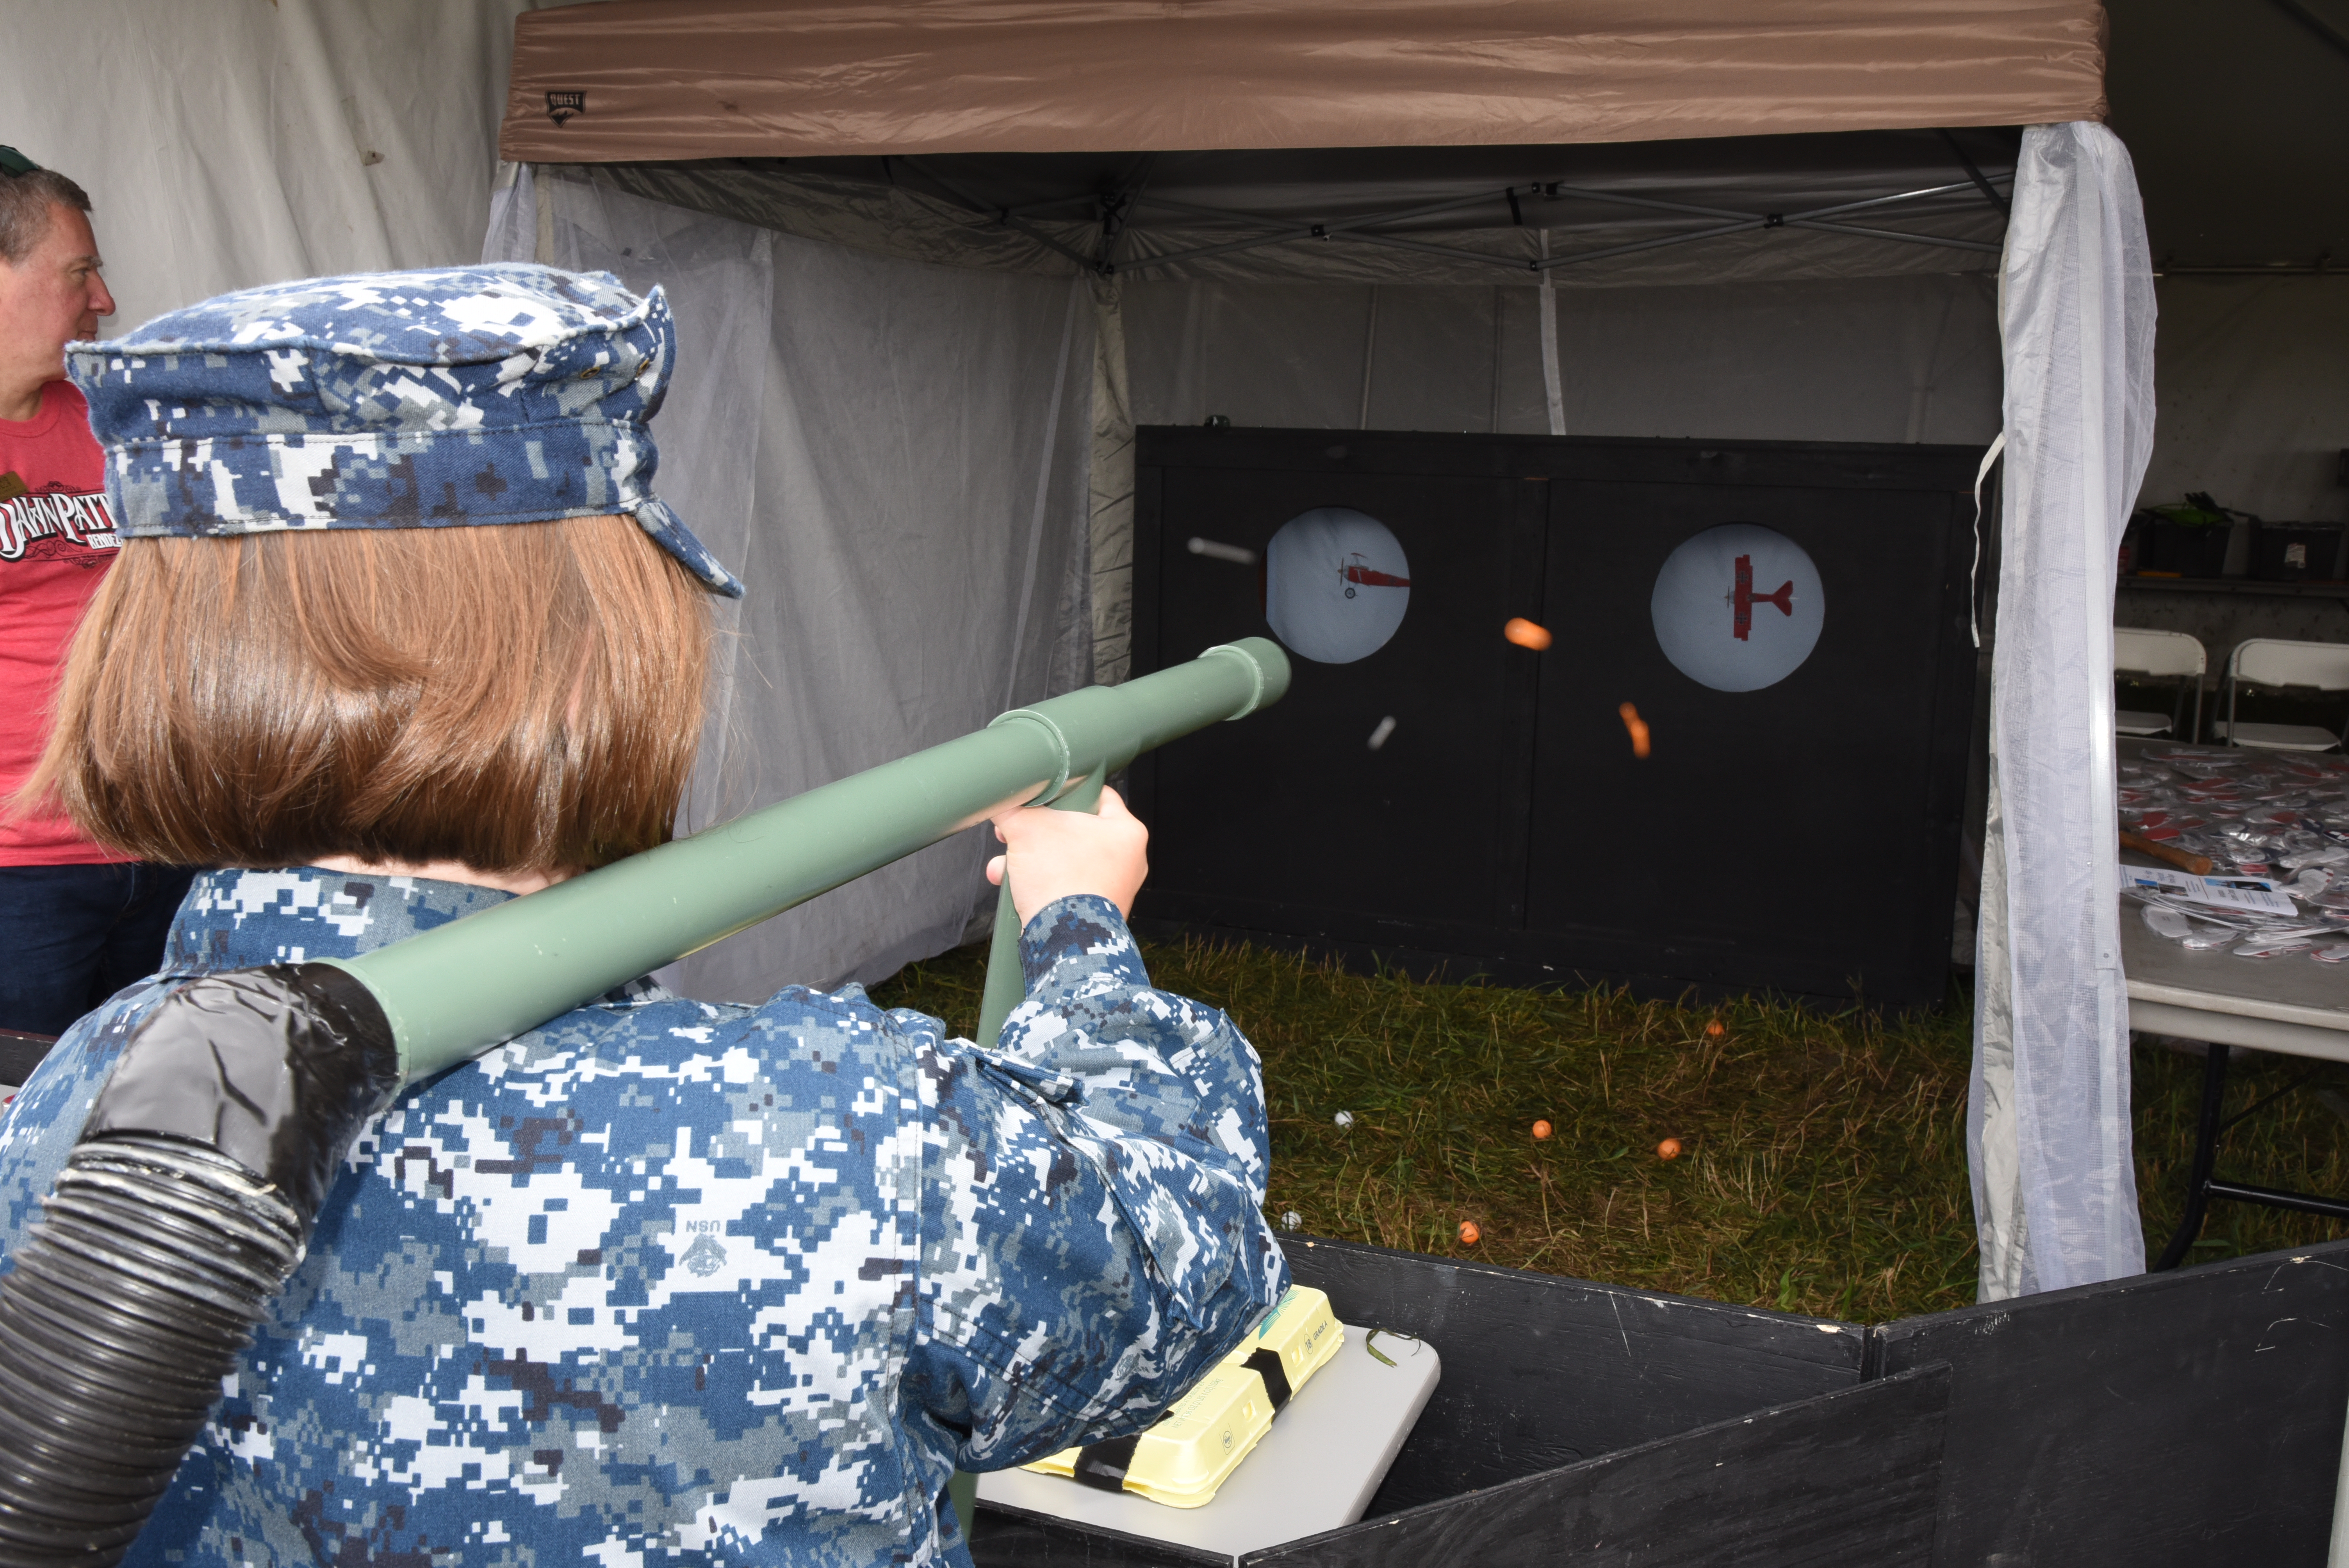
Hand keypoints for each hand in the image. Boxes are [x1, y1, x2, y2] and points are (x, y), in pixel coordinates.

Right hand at [986, 787, 1148, 924]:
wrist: (1063, 940)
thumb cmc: (1060, 879)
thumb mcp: (1026, 829)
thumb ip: (1012, 809)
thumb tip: (999, 802)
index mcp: (1126, 831)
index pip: (1097, 794)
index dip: (1064, 789)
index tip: (1042, 794)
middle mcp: (1127, 859)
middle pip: (1074, 829)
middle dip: (1035, 833)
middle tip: (1014, 831)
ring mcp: (1112, 887)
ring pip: (1063, 859)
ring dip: (1029, 860)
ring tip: (1004, 866)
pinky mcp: (1095, 910)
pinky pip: (1063, 886)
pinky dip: (1038, 884)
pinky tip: (1011, 886)